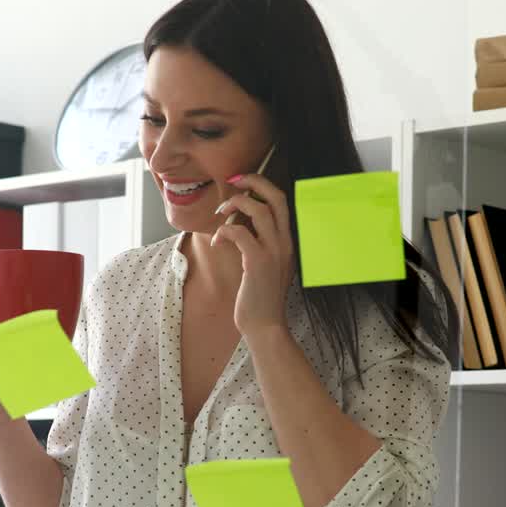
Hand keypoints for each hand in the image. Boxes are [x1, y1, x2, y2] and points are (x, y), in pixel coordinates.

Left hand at [212, 173, 294, 340]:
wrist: (265, 325)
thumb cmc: (261, 297)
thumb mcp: (267, 265)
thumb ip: (261, 244)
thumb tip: (240, 224)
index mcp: (288, 241)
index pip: (282, 201)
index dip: (262, 184)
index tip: (242, 182)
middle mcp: (285, 242)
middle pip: (276, 197)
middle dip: (253, 181)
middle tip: (233, 181)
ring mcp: (274, 251)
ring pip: (258, 210)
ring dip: (235, 204)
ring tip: (221, 213)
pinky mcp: (258, 262)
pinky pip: (239, 232)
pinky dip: (224, 232)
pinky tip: (217, 243)